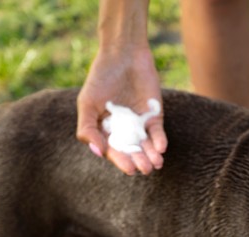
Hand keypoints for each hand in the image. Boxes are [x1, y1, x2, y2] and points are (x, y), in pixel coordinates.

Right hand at [76, 46, 167, 174]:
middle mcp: (122, 132)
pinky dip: (160, 141)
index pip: (113, 151)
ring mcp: (139, 126)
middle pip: (131, 151)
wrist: (123, 55)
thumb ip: (88, 128)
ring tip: (155, 164)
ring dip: (151, 156)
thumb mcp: (87, 104)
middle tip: (144, 169)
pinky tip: (161, 149)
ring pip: (146, 146)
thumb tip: (99, 152)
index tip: (129, 168)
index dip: (120, 160)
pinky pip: (158, 133)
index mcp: (104, 132)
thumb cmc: (100, 78)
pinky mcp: (154, 117)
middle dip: (138, 161)